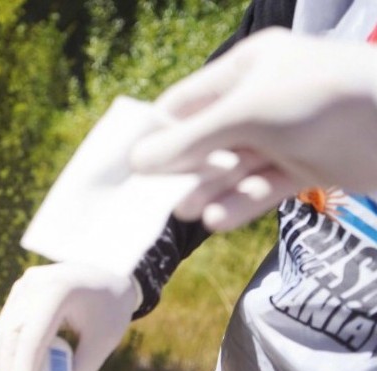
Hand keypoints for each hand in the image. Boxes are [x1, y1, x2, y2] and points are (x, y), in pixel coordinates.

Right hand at [0, 263, 137, 370]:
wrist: (110, 272)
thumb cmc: (111, 306)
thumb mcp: (102, 341)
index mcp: (56, 291)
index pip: (30, 341)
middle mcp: (30, 286)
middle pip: (9, 341)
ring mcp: (20, 288)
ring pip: (1, 338)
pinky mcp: (17, 295)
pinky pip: (5, 331)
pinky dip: (7, 359)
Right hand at [130, 28, 376, 230]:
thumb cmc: (320, 100)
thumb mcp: (245, 113)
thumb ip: (189, 140)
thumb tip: (135, 161)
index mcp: (245, 69)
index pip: (186, 103)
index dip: (158, 134)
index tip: (130, 168)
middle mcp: (260, 100)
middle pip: (206, 140)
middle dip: (184, 168)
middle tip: (160, 198)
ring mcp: (283, 135)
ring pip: (233, 168)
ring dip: (211, 190)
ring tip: (189, 212)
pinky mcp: (305, 166)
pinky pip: (262, 187)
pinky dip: (241, 203)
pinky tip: (218, 220)